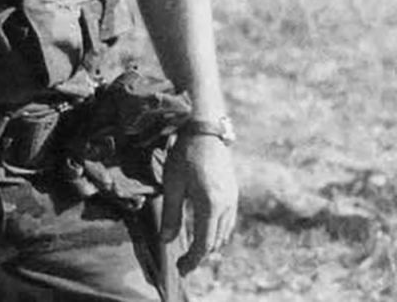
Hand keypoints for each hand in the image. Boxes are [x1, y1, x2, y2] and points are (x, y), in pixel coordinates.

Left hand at [161, 133, 238, 273]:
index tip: (181, 270)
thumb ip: (171, 214)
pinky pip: (228, 222)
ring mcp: (233, 200)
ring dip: (210, 245)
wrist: (207, 131)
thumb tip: (166, 240)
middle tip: (184, 264)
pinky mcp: (233, 194)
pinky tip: (205, 231)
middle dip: (200, 256)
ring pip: (224, 234)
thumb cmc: (185, 155)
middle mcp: (226, 207)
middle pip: (215, 242)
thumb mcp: (172, 184)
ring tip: (193, 251)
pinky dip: (216, 232)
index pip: (204, 244)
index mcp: (210, 205)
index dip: (193, 260)